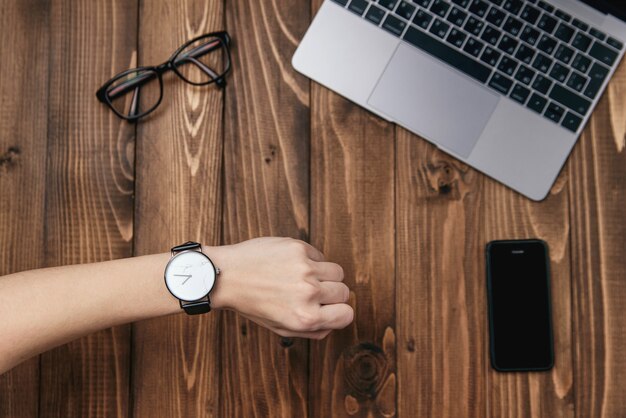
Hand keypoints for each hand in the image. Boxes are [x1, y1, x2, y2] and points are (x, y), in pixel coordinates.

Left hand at [210, 237, 352, 338]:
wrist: (227, 275)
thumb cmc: (251, 303)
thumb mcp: (280, 328)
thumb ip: (311, 330)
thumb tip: (333, 322)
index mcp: (305, 318)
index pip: (347, 315)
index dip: (340, 311)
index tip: (330, 307)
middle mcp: (309, 294)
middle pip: (344, 292)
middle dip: (332, 293)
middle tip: (313, 292)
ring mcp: (305, 269)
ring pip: (337, 272)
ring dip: (325, 275)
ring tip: (305, 277)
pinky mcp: (299, 249)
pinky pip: (320, 255)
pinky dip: (311, 260)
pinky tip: (292, 264)